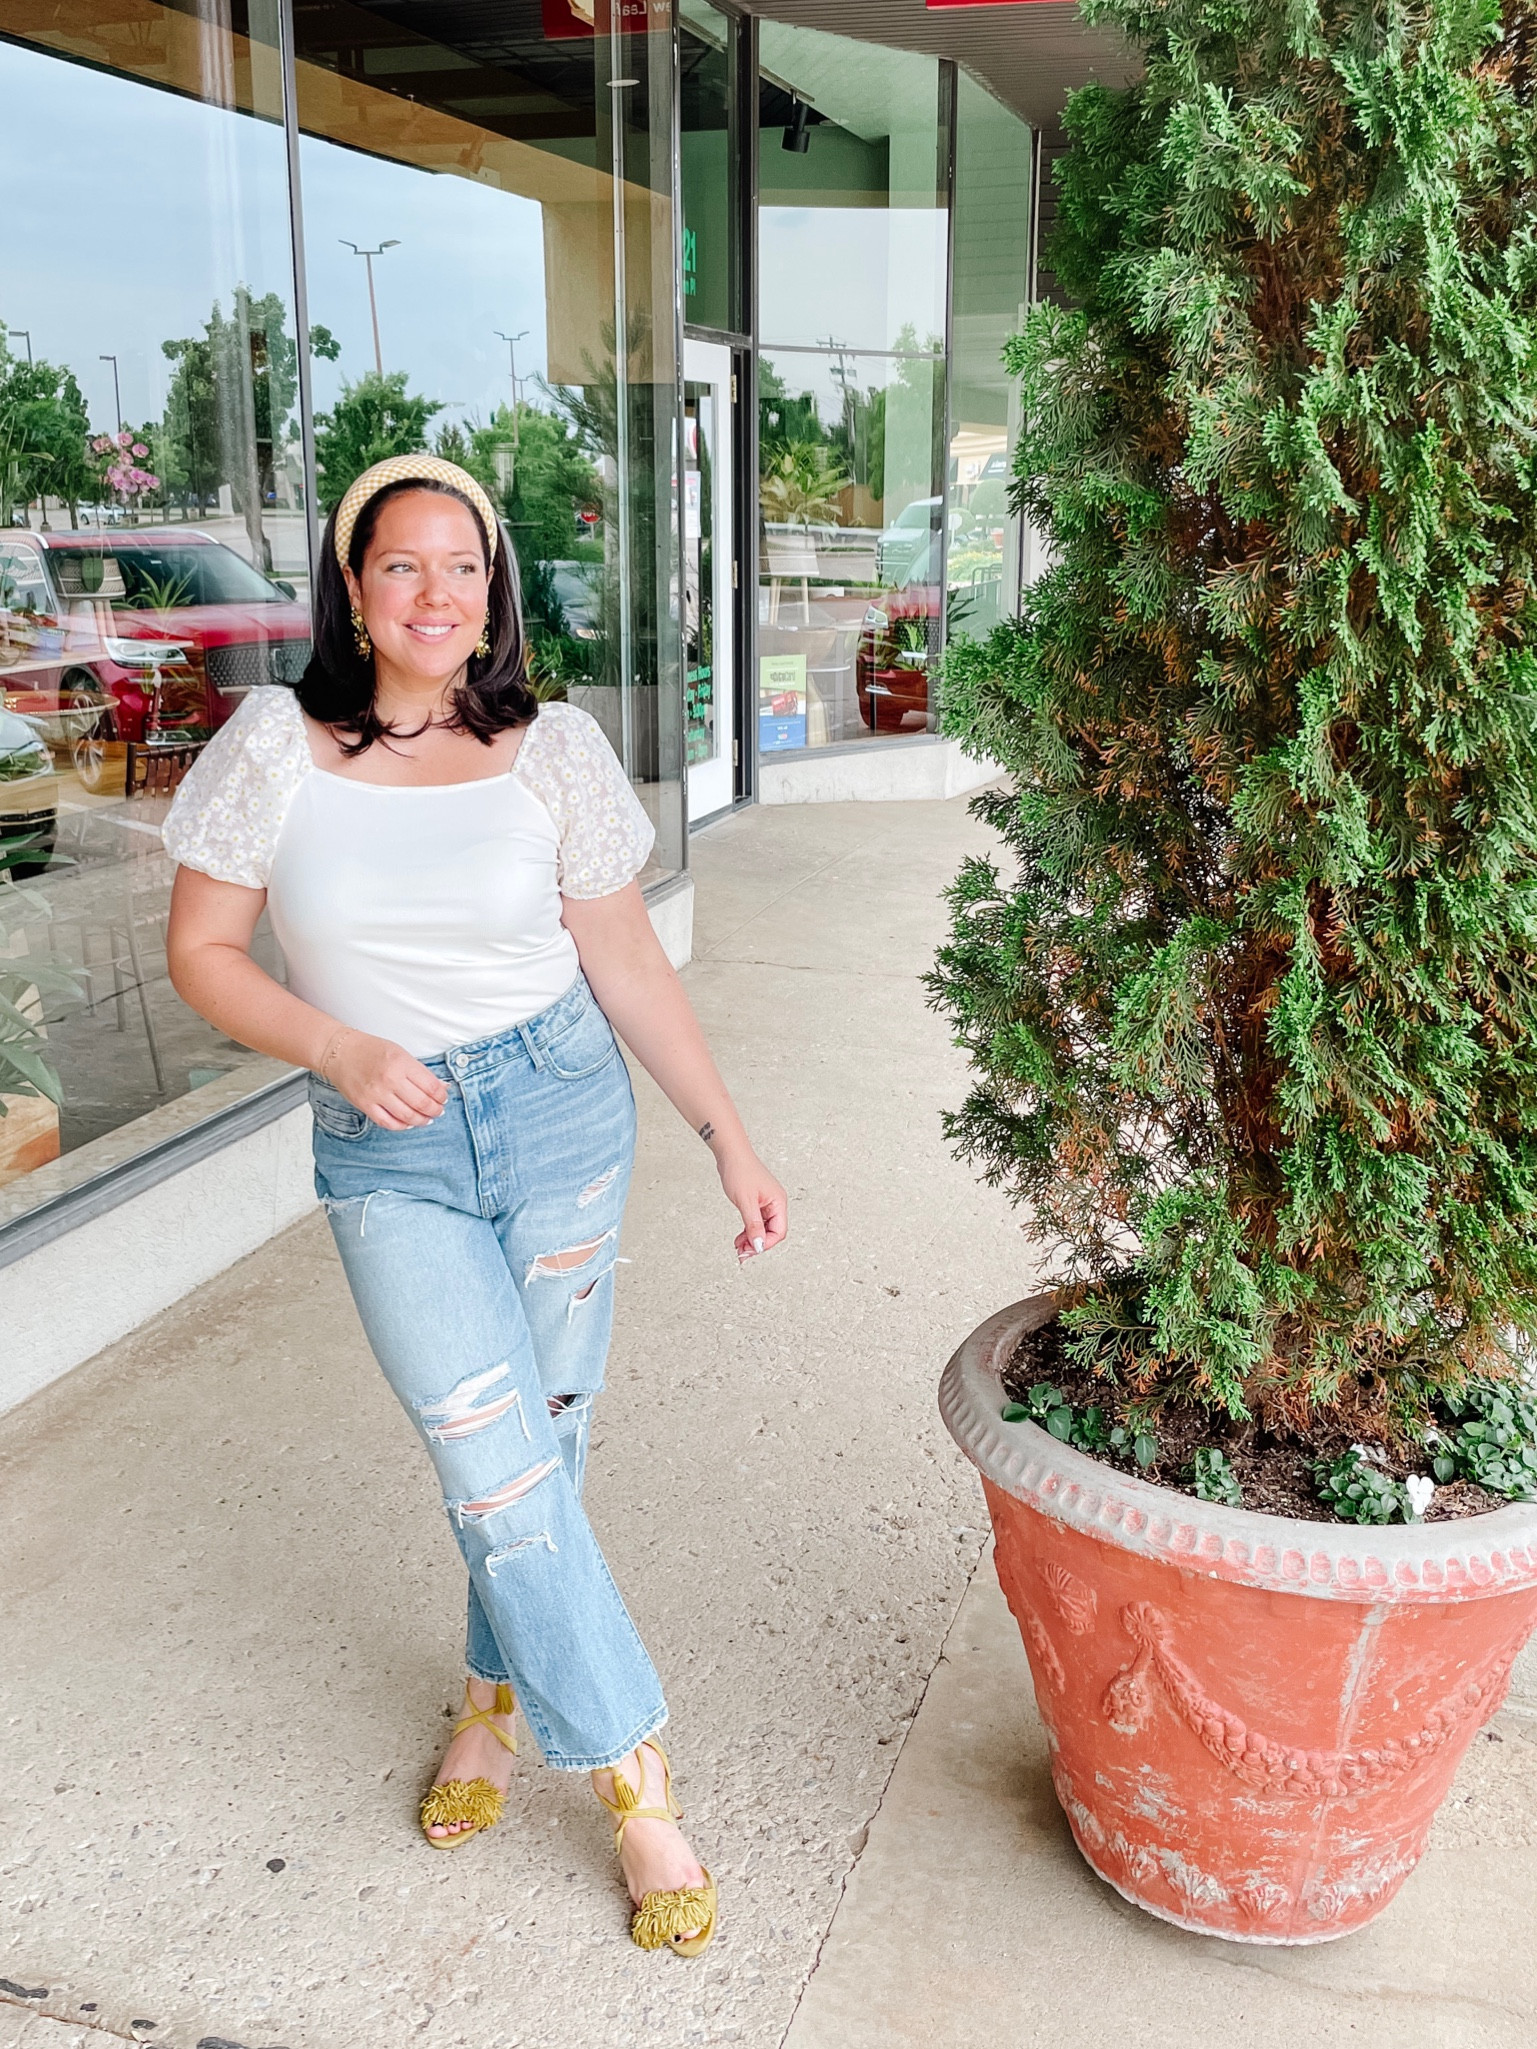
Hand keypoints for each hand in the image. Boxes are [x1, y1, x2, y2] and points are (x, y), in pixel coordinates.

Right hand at [324, 1030, 447, 1130]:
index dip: (441, 1095)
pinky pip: (388, 1122)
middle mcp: (390, 1079)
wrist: (340, 1052)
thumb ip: (420, 1071)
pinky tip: (408, 1123)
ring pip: (407, 1116)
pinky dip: (402, 1126)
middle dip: (435, 1110)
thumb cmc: (371, 1050)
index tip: (443, 1097)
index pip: (431, 1086)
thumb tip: (441, 1087)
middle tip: (439, 1110)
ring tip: (427, 1119)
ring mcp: (376, 1094)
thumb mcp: (400, 1053)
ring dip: (421, 1120)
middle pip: (422, 1103)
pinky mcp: (365, 1104)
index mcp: (401, 1063)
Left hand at [716, 1143, 787, 1262]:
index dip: (765, 1244)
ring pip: (763, 1229)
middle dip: (758, 1244)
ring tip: (739, 1247)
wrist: (731, 1154)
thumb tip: (759, 1245)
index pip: (779, 1231)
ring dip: (752, 1240)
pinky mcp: (757, 1202)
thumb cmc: (740, 1171)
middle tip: (742, 1253)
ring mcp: (766, 1203)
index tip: (751, 1251)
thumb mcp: (746, 1202)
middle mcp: (775, 1203)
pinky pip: (756, 1222)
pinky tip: (739, 1237)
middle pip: (772, 1232)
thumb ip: (753, 1225)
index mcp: (778, 1202)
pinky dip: (748, 1231)